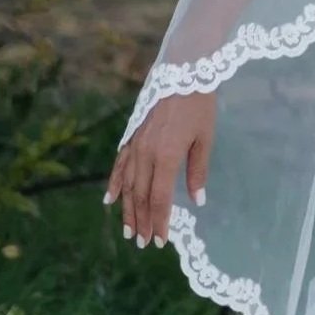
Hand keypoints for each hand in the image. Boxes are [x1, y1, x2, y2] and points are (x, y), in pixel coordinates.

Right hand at [103, 92, 213, 250]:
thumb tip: (198, 201)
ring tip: (129, 230)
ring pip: (128, 184)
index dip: (159, 222)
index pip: (160, 199)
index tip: (160, 241)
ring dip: (127, 209)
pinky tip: (110, 200)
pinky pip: (119, 164)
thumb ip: (198, 171)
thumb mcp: (205, 139)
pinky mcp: (131, 135)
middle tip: (143, 243)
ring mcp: (135, 144)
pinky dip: (114, 184)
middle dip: (142, 221)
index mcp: (166, 156)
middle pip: (141, 196)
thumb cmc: (199, 105)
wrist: (182, 71)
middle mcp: (146, 153)